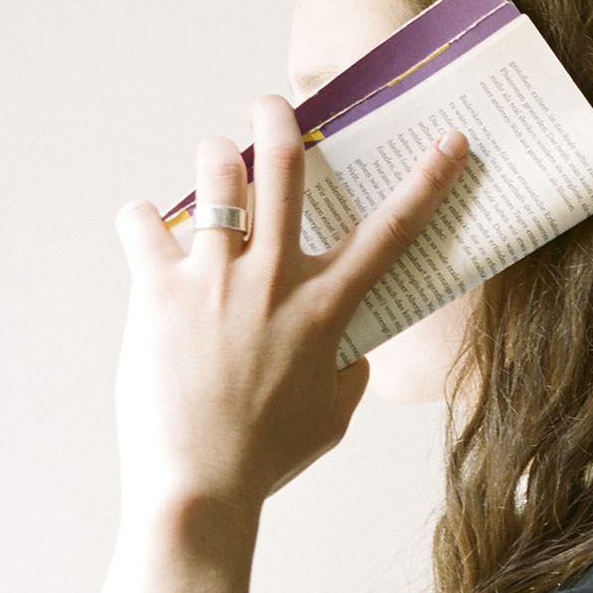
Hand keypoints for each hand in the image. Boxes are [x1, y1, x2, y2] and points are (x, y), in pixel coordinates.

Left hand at [113, 96, 469, 522]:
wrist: (200, 487)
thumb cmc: (269, 457)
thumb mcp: (333, 414)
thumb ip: (348, 367)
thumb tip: (350, 343)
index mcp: (327, 307)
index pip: (392, 230)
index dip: (428, 180)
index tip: (451, 141)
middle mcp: (274, 279)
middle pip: (282, 167)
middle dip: (279, 118)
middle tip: (272, 105)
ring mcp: (215, 279)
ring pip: (215, 175)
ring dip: (213, 155)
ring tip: (212, 162)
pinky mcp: (157, 292)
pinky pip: (141, 225)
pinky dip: (142, 219)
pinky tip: (146, 230)